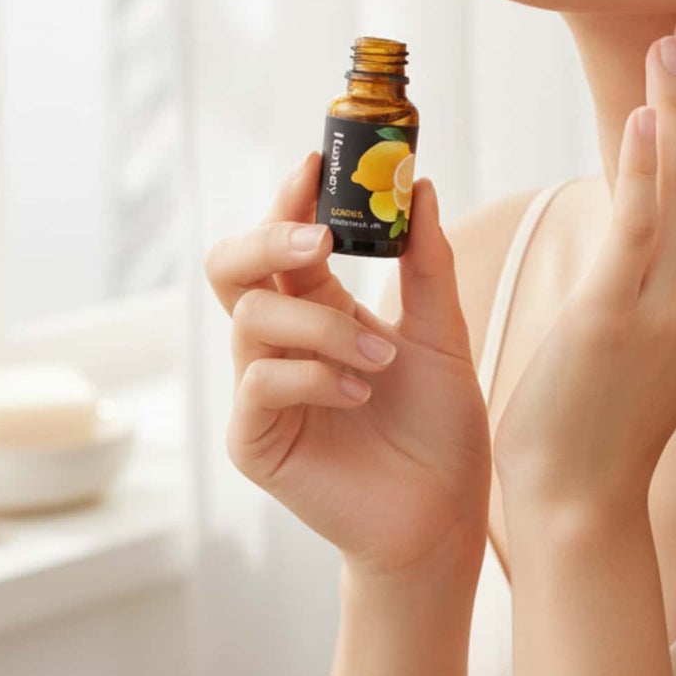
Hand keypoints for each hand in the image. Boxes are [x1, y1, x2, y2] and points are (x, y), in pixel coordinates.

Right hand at [204, 152, 490, 581]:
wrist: (442, 513)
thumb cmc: (439, 424)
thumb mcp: (441, 331)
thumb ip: (428, 262)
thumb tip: (420, 185)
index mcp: (319, 309)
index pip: (285, 239)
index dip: (291, 198)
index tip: (315, 162)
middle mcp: (283, 343)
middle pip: (233, 266)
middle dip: (266, 239)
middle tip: (317, 242)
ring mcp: (263, 391)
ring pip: (252, 320)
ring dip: (323, 327)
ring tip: (382, 358)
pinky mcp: (256, 440)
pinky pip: (259, 383)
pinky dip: (313, 375)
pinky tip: (359, 390)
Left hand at [492, 9, 675, 509]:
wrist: (579, 492)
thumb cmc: (612, 404)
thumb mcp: (663, 327)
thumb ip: (674, 262)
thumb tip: (661, 191)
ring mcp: (675, 308)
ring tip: (671, 45)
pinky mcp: (619, 315)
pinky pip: (641, 223)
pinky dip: (646, 164)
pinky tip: (643, 115)